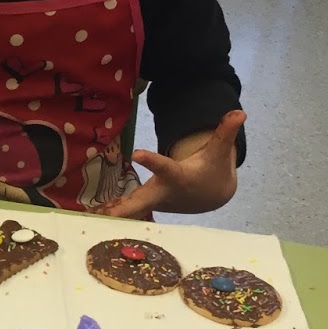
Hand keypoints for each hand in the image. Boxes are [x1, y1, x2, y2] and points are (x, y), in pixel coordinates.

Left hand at [102, 110, 244, 219]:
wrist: (210, 195)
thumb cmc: (211, 170)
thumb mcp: (218, 152)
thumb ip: (224, 133)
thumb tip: (239, 113)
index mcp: (177, 177)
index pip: (164, 167)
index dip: (151, 161)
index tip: (136, 153)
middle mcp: (162, 192)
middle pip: (141, 200)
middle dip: (125, 209)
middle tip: (104, 214)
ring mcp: (152, 201)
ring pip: (129, 209)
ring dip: (111, 213)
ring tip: (88, 215)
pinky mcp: (146, 205)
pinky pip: (126, 210)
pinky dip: (112, 212)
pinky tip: (91, 215)